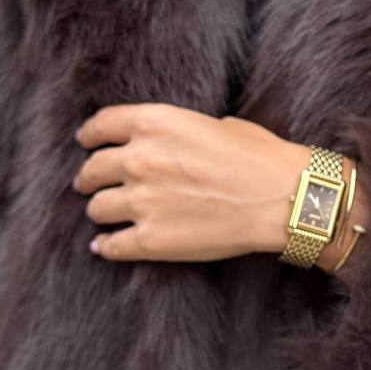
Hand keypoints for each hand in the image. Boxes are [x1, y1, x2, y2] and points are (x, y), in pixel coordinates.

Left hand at [73, 104, 366, 269]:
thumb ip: (178, 132)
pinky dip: (105, 247)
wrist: (283, 199)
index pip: (101, 126)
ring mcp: (141, 201)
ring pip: (97, 208)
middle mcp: (139, 159)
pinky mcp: (150, 240)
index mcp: (154, 123)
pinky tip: (105, 246)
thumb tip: (169, 145)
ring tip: (106, 216)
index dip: (89, 136)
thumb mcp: (216, 124)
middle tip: (90, 185)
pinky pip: (111, 246)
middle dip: (89, 177)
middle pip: (93, 169)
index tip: (86, 143)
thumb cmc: (261, 158)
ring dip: (100, 211)